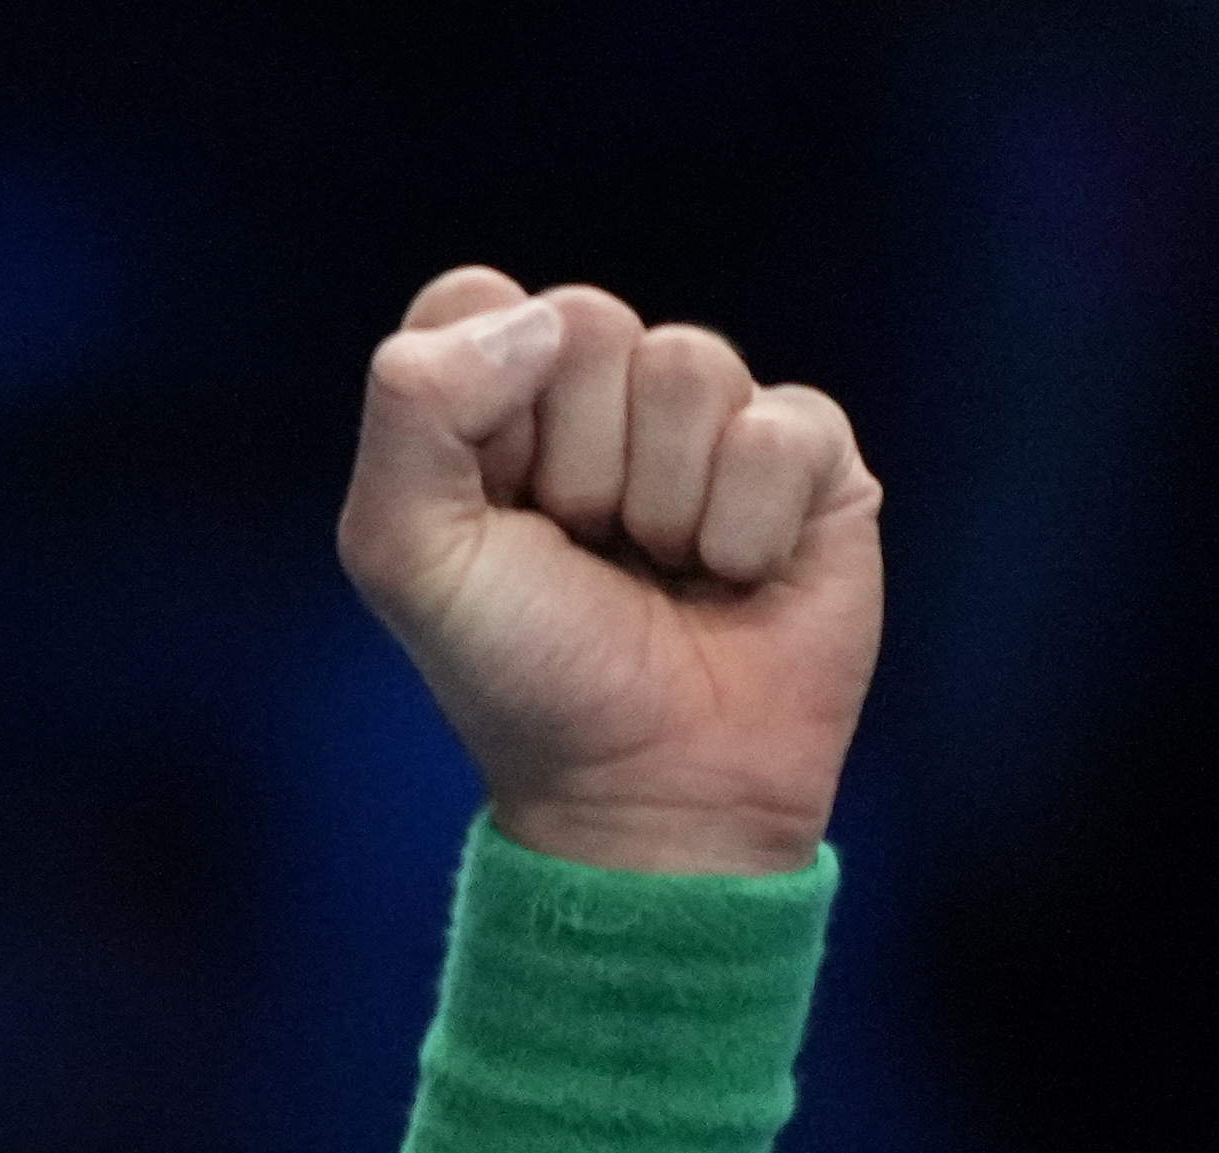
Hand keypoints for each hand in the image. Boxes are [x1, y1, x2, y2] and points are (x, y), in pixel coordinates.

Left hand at [340, 271, 879, 879]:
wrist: (648, 788)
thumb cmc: (524, 676)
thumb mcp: (407, 553)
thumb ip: (414, 408)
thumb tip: (544, 319)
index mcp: (493, 405)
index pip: (474, 298)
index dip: (478, 399)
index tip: (491, 504)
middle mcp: (603, 397)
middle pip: (586, 319)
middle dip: (572, 458)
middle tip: (583, 550)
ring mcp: (711, 421)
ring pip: (688, 364)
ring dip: (660, 499)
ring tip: (659, 570)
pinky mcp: (811, 458)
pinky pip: (781, 425)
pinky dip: (747, 526)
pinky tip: (735, 579)